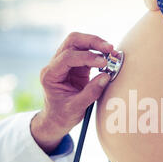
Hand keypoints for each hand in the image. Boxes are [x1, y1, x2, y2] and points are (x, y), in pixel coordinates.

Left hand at [31, 32, 118, 153]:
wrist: (56, 120)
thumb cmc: (62, 115)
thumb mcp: (76, 108)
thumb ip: (91, 92)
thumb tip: (107, 76)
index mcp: (50, 74)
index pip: (68, 57)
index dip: (87, 57)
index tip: (104, 63)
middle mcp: (56, 65)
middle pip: (73, 41)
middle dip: (92, 41)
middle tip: (110, 48)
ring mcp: (66, 63)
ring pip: (80, 43)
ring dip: (97, 45)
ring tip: (112, 52)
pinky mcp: (76, 65)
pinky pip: (87, 52)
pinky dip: (98, 53)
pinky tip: (109, 58)